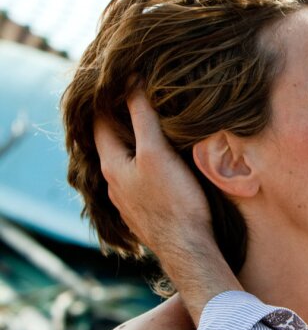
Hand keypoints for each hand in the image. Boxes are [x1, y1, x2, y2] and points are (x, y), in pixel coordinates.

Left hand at [93, 91, 209, 251]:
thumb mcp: (157, 151)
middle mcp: (112, 183)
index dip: (104, 101)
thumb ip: (142, 118)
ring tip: (146, 130)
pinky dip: (141, 167)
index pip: (97, 124)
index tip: (116, 82)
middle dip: (117, 123)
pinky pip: (136, 182)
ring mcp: (126, 201)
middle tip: (131, 101)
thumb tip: (130, 83)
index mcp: (111, 164)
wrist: (188, 247)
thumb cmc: (174, 199)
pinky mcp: (142, 213)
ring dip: (130, 147)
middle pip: (109, 144)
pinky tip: (157, 166)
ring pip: (122, 165)